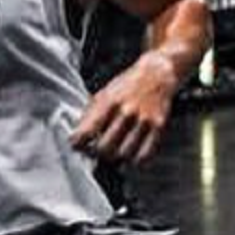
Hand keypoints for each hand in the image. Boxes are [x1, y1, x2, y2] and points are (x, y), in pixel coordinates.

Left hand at [72, 52, 179, 168]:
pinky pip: (144, 155)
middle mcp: (126, 112)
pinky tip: (129, 156)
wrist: (157, 73)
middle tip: (93, 152)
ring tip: (111, 154)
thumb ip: (91, 114)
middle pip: (104, 148)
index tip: (76, 146)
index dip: (78, 143)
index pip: (87, 131)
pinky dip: (134, 161)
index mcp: (109, 101)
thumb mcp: (104, 93)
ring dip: (115, 158)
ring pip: (123, 154)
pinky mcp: (158, 127)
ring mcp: (143, 120)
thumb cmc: (127, 84)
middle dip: (95, 154)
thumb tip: (79, 138)